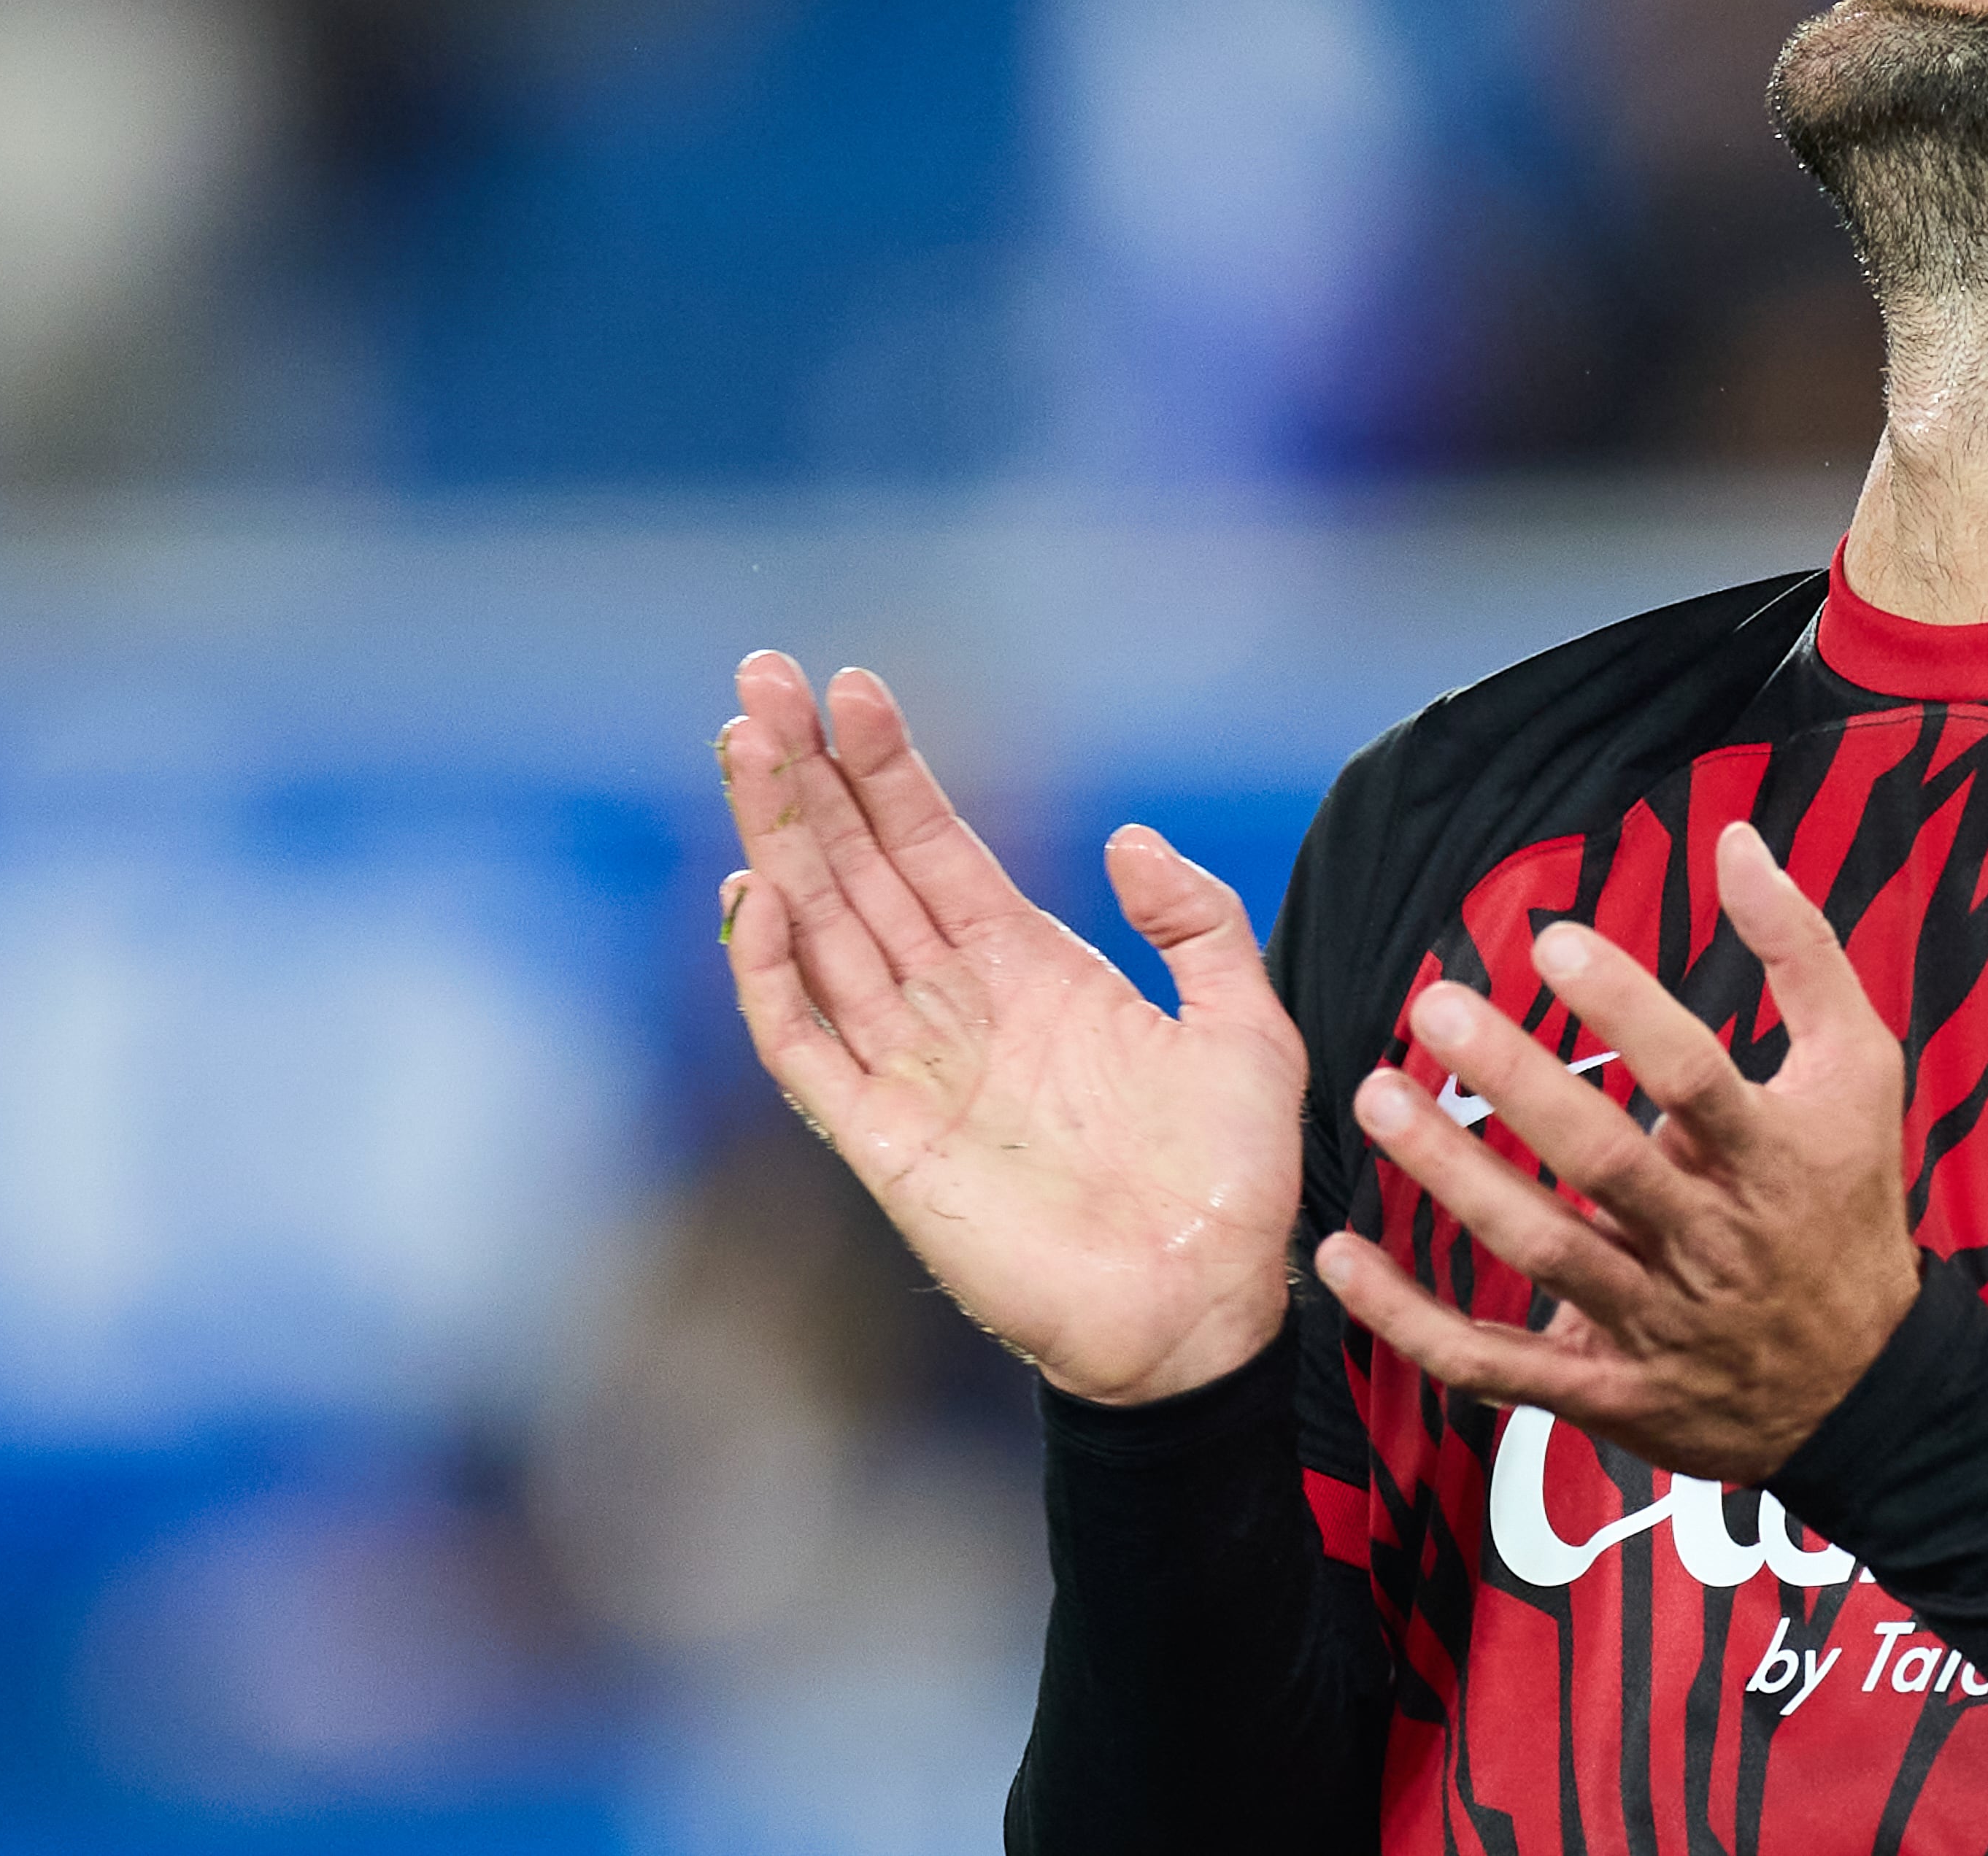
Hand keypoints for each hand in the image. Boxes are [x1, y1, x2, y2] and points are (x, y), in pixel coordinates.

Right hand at [715, 651, 1302, 1404]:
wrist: (1206, 1307)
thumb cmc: (1230, 1183)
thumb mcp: (1246, 1025)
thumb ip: (1197, 923)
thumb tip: (1126, 838)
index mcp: (1035, 969)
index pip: (937, 847)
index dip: (892, 770)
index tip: (852, 685)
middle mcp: (959, 1007)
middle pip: (859, 869)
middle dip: (808, 776)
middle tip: (759, 680)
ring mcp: (914, 1070)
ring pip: (819, 933)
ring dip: (777, 841)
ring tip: (741, 746)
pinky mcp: (885, 1142)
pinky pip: (808, 1049)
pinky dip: (772, 976)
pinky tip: (756, 898)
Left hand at [1312, 822, 1918, 1483]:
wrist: (1866, 1389)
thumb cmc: (1848, 1203)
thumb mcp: (1859, 1070)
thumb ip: (1801, 950)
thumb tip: (1736, 842)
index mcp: (1772, 1157)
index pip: (1696, 1075)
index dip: (1627, 1007)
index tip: (1554, 940)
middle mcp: (1710, 1241)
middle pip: (1605, 1161)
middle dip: (1516, 1082)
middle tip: (1435, 1008)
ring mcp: (1655, 1322)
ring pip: (1541, 1251)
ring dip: (1452, 1177)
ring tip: (1379, 1100)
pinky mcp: (1605, 1389)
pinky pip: (1494, 1362)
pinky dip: (1411, 1321)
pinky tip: (1341, 1259)